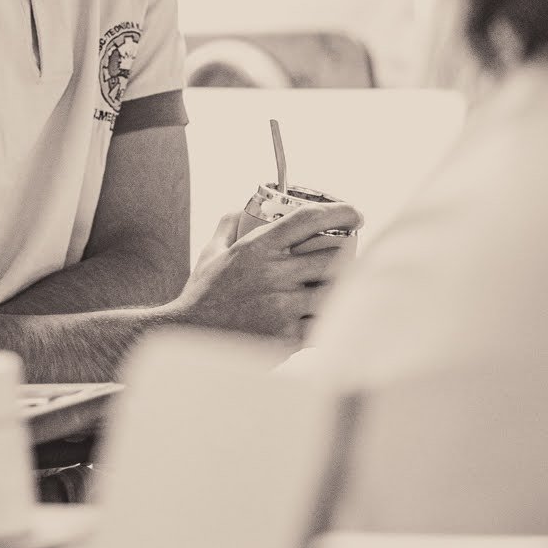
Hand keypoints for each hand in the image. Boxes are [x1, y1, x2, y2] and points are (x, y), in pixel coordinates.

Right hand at [173, 200, 362, 338]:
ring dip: (341, 289)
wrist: (192, 338)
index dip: (340, 212)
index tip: (355, 215)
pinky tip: (327, 318)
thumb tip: (241, 209)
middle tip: (350, 258)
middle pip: (332, 257)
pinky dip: (329, 319)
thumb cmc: (203, 295)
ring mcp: (284, 306)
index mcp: (258, 248)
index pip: (309, 219)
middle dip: (346, 256)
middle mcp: (274, 274)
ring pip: (334, 292)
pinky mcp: (289, 337)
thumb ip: (227, 226)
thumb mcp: (211, 253)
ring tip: (342, 288)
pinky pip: (324, 323)